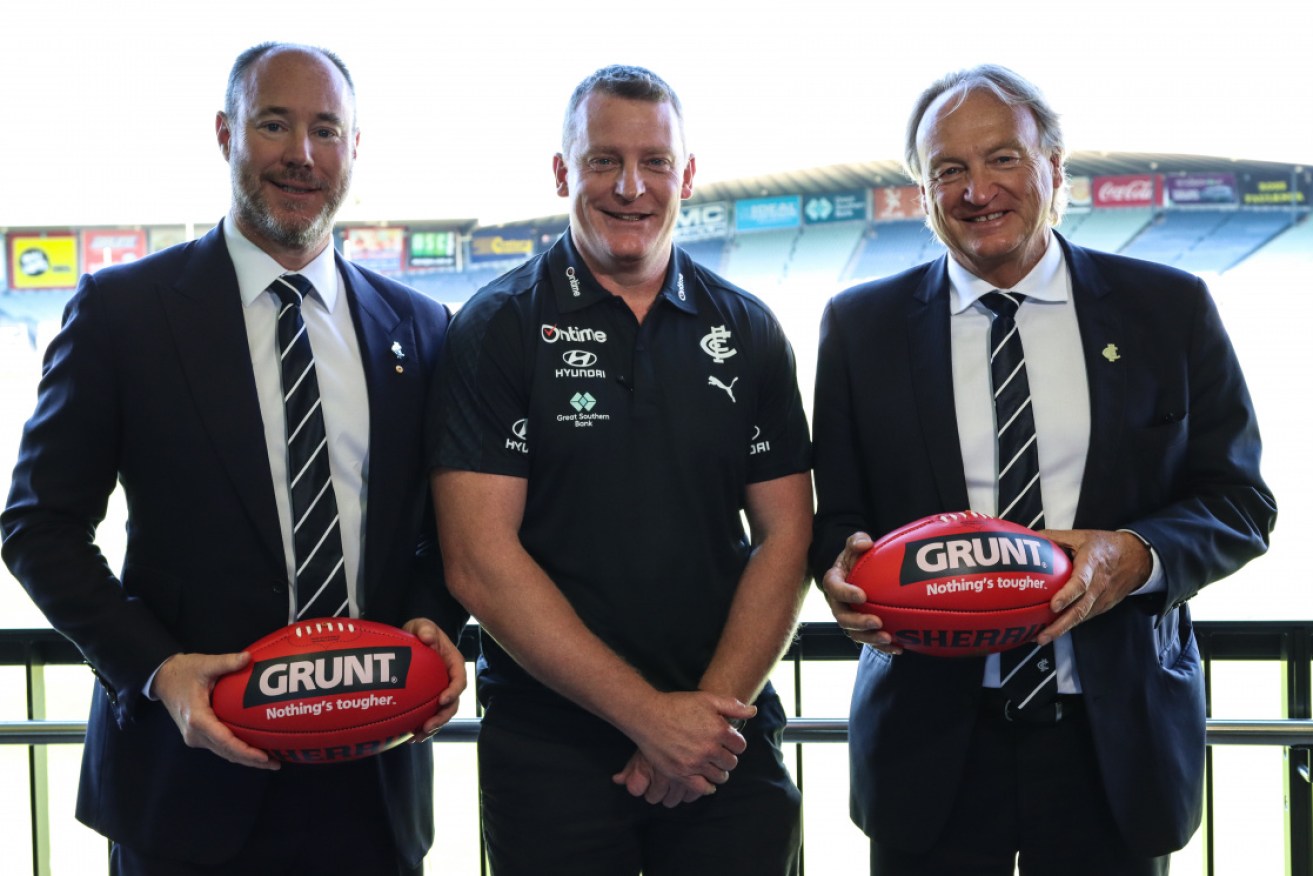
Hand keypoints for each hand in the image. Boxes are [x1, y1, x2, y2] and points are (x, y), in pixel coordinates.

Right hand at [154, 651, 278, 769]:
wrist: (162, 678)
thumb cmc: (183, 671)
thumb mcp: (205, 664)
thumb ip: (227, 662)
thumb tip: (248, 657)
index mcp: (197, 718)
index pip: (224, 740)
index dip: (245, 751)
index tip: (264, 757)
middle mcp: (195, 733)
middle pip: (226, 752)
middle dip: (251, 760)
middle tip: (276, 764)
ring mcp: (195, 736)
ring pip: (223, 752)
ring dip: (244, 758)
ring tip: (269, 761)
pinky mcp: (197, 735)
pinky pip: (219, 746)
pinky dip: (236, 750)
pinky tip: (253, 750)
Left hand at [403, 617, 467, 740]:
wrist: (412, 641)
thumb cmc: (419, 632)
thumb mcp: (421, 625)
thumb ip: (425, 629)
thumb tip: (428, 638)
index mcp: (454, 664)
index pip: (460, 680)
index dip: (454, 691)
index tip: (442, 699)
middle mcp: (449, 681)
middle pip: (453, 703)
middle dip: (442, 717)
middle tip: (427, 726)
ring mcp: (440, 692)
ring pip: (442, 714)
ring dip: (432, 727)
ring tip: (417, 737)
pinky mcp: (429, 700)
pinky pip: (429, 716)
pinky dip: (421, 728)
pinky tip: (409, 737)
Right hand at [620, 691, 752, 802]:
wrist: (648, 716)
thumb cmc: (678, 705)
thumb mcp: (707, 699)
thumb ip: (732, 706)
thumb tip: (753, 712)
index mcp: (719, 730)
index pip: (740, 745)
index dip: (735, 743)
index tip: (727, 741)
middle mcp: (709, 748)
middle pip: (731, 762)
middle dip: (728, 757)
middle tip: (719, 753)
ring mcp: (695, 763)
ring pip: (719, 776)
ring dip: (719, 772)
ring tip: (712, 765)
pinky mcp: (681, 774)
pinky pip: (702, 788)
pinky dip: (707, 787)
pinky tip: (706, 781)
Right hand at [822, 532, 902, 653]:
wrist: (855, 572)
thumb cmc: (855, 557)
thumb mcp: (854, 545)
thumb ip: (857, 541)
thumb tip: (865, 544)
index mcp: (833, 582)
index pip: (835, 589)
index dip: (846, 593)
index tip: (862, 595)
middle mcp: (837, 603)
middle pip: (843, 617)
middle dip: (859, 622)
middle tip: (877, 622)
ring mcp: (848, 618)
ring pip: (855, 633)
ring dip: (871, 638)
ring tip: (888, 638)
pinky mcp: (860, 628)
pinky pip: (869, 639)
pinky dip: (882, 646)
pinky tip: (898, 647)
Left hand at [1037, 529, 1151, 642]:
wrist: (1136, 558)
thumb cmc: (1104, 546)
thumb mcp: (1080, 536)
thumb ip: (1055, 537)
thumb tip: (1030, 537)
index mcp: (1092, 564)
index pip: (1080, 582)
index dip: (1067, 595)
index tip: (1053, 606)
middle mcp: (1098, 585)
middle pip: (1080, 609)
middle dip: (1060, 625)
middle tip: (1041, 636)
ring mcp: (1102, 599)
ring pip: (1081, 618)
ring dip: (1062, 630)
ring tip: (1041, 638)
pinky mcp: (1102, 607)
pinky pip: (1084, 617)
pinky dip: (1069, 625)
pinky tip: (1052, 631)